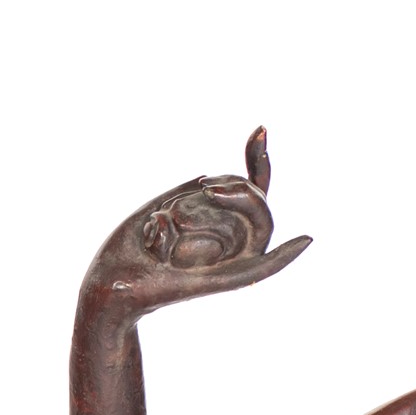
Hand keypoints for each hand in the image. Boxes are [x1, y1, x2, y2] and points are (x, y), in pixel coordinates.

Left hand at [81, 126, 311, 318]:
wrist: (111, 286)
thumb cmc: (130, 251)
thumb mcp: (160, 209)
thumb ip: (189, 192)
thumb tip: (207, 176)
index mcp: (217, 228)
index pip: (248, 189)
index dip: (257, 159)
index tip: (260, 128)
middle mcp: (230, 246)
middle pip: (256, 199)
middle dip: (237, 187)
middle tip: (204, 186)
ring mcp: (230, 265)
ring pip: (246, 219)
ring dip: (202, 214)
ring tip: (169, 220)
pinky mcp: (222, 282)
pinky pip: (260, 268)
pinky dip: (282, 257)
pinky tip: (304, 241)